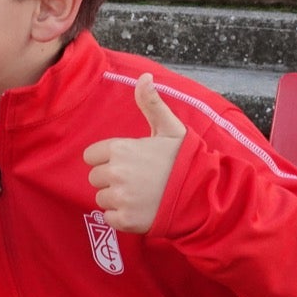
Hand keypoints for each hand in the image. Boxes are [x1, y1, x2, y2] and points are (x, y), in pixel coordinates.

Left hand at [82, 73, 186, 234]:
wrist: (205, 195)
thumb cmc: (186, 160)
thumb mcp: (170, 128)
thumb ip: (151, 103)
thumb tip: (144, 76)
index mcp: (120, 149)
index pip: (91, 156)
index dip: (109, 159)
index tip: (130, 162)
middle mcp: (115, 172)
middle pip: (95, 178)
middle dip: (112, 179)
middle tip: (139, 179)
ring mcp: (120, 197)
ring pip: (102, 198)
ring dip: (117, 199)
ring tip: (143, 195)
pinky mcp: (125, 220)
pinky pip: (109, 218)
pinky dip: (122, 217)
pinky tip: (142, 209)